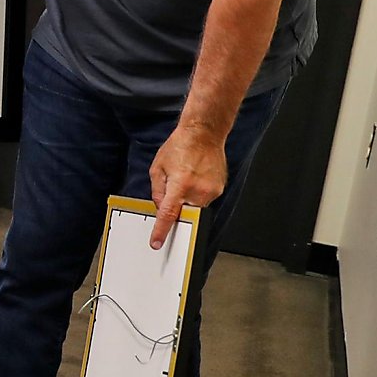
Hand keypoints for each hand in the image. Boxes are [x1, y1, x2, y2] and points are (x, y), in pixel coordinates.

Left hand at [148, 124, 226, 248]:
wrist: (204, 134)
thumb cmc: (179, 147)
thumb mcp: (158, 169)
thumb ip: (157, 192)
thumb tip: (161, 209)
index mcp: (180, 185)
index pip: (169, 215)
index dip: (162, 231)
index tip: (157, 243)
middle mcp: (197, 190)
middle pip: (184, 214)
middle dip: (177, 210)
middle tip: (174, 191)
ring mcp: (211, 191)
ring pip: (195, 208)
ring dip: (187, 200)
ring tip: (185, 177)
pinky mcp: (219, 189)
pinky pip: (204, 200)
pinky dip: (196, 194)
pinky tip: (194, 177)